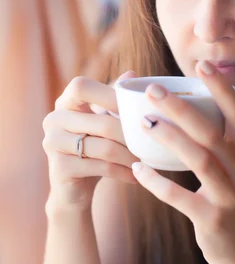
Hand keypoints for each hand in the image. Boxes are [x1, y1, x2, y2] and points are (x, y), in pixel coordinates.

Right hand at [42, 72, 137, 210]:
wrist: (74, 189)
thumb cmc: (94, 147)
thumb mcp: (103, 120)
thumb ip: (114, 97)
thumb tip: (132, 74)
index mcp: (64, 102)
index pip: (82, 87)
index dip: (110, 95)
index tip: (136, 108)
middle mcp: (54, 119)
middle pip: (102, 122)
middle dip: (131, 135)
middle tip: (152, 143)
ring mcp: (52, 144)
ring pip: (105, 147)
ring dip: (131, 155)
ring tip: (147, 160)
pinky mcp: (59, 168)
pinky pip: (101, 167)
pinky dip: (123, 172)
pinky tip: (137, 175)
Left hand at [131, 60, 234, 263]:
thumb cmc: (226, 197)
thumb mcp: (229, 166)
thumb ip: (211, 138)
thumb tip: (179, 104)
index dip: (221, 87)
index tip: (202, 63)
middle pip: (212, 132)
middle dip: (182, 109)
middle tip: (153, 90)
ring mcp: (229, 195)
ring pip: (201, 160)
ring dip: (171, 139)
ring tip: (143, 122)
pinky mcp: (213, 219)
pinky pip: (183, 198)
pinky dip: (159, 183)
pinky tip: (137, 168)